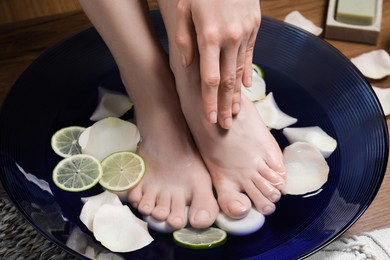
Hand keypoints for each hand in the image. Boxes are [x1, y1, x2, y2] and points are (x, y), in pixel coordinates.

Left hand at [175, 0, 260, 128]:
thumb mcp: (183, 9)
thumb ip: (183, 40)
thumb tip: (187, 66)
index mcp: (209, 36)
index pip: (209, 79)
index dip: (209, 101)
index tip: (208, 118)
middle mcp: (230, 39)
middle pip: (227, 82)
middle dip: (225, 106)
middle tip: (223, 125)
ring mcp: (245, 34)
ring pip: (240, 72)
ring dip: (237, 95)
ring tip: (234, 113)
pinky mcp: (254, 28)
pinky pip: (250, 56)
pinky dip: (247, 74)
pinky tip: (246, 88)